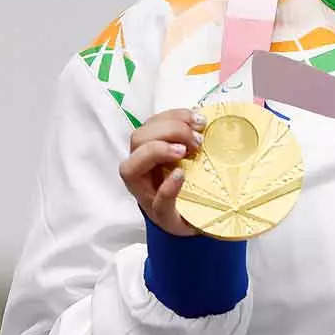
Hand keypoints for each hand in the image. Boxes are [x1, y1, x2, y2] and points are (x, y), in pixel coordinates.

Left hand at [119, 108, 205, 235]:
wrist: (183, 211)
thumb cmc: (175, 216)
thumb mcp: (171, 220)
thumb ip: (167, 202)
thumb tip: (178, 174)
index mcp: (135, 182)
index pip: (133, 164)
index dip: (156, 153)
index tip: (183, 154)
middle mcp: (137, 161)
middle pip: (141, 137)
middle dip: (170, 133)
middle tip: (197, 143)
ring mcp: (149, 144)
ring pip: (151, 123)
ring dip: (177, 120)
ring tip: (202, 127)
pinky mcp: (163, 135)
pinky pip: (165, 117)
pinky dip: (183, 115)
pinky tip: (199, 121)